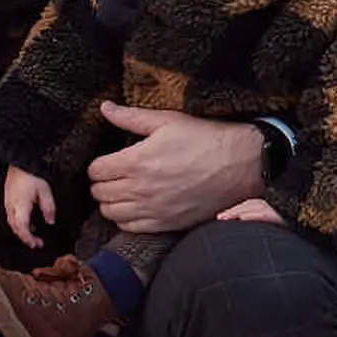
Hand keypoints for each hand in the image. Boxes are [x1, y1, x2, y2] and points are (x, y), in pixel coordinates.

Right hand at [3, 165, 57, 245]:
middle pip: (15, 228)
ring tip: (33, 233)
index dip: (29, 239)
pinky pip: (11, 215)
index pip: (22, 229)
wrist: (20, 162)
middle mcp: (11, 206)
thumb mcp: (45, 191)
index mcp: (20, 207)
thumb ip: (48, 208)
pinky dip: (19, 222)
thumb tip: (50, 221)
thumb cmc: (31, 174)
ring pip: (12, 223)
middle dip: (25, 238)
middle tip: (36, 243)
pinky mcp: (8, 198)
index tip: (37, 244)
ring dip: (22, 230)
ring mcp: (8, 202)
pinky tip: (27, 220)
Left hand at [87, 104, 268, 233]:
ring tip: (123, 190)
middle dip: (103, 182)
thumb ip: (131, 117)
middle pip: (99, 193)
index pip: (95, 171)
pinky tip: (136, 206)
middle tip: (114, 174)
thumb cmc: (205, 139)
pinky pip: (130, 228)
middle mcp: (141, 189)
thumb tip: (105, 108)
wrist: (240, 164)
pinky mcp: (167, 223)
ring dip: (112, 201)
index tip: (109, 161)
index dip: (99, 164)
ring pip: (110, 213)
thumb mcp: (168, 121)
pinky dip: (126, 218)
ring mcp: (154, 209)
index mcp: (137, 161)